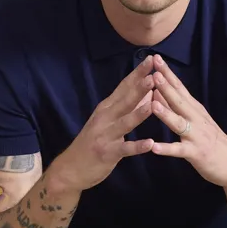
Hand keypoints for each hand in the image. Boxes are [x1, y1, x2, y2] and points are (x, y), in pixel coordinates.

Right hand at [46, 58, 159, 193]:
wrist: (71, 168)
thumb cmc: (93, 142)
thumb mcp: (108, 121)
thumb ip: (126, 107)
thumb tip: (147, 92)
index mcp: (106, 108)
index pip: (124, 87)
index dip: (137, 73)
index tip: (151, 59)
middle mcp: (104, 118)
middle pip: (125, 100)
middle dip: (140, 87)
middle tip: (155, 74)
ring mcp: (105, 135)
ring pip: (125, 122)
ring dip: (139, 113)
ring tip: (154, 104)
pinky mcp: (107, 153)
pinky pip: (124, 149)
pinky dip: (137, 146)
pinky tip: (149, 143)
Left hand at [145, 57, 226, 190]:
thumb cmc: (212, 142)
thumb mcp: (197, 120)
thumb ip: (179, 107)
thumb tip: (160, 91)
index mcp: (195, 110)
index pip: (180, 88)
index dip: (168, 73)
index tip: (155, 58)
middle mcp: (197, 119)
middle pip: (179, 100)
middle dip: (166, 86)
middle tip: (153, 71)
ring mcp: (197, 136)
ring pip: (179, 123)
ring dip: (166, 113)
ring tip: (152, 103)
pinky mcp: (196, 154)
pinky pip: (179, 151)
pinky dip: (167, 149)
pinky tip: (154, 147)